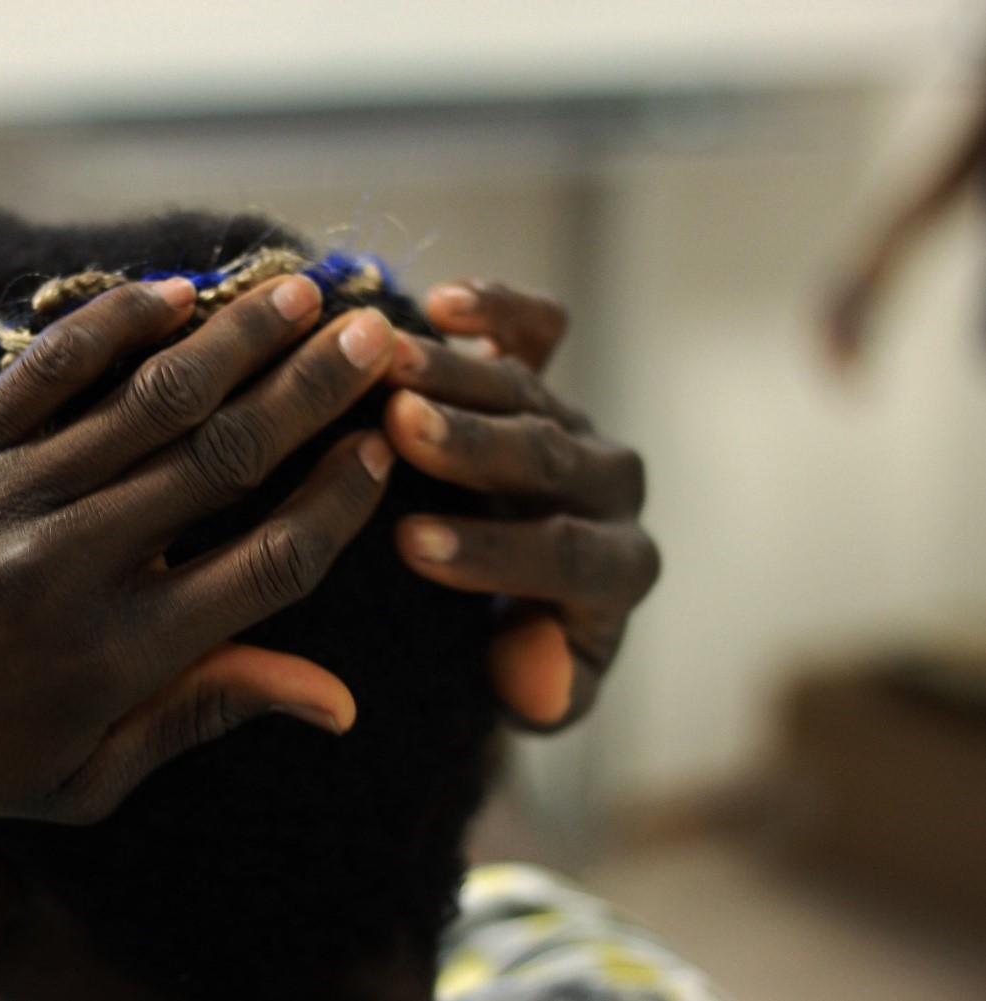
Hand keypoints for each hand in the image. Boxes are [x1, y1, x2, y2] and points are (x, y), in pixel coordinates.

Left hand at [0, 275, 395, 823]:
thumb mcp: (79, 776)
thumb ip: (204, 715)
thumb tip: (338, 699)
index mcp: (122, 657)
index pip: (270, 560)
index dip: (340, 498)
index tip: (380, 448)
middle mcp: (78, 565)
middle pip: (230, 456)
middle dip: (317, 389)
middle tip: (376, 336)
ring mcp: (11, 497)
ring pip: (152, 399)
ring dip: (239, 338)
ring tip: (302, 293)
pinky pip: (50, 368)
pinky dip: (117, 324)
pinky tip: (174, 294)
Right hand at [383, 280, 659, 729]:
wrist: (509, 597)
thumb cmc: (509, 651)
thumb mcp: (534, 694)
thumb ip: (545, 694)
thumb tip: (535, 677)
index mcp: (619, 568)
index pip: (566, 556)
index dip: (492, 549)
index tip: (413, 542)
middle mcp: (609, 488)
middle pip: (549, 457)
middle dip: (473, 443)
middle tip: (401, 425)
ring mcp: (576, 423)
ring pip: (528, 389)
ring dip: (455, 370)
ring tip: (386, 359)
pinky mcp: (546, 375)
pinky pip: (540, 329)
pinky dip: (500, 307)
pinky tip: (441, 301)